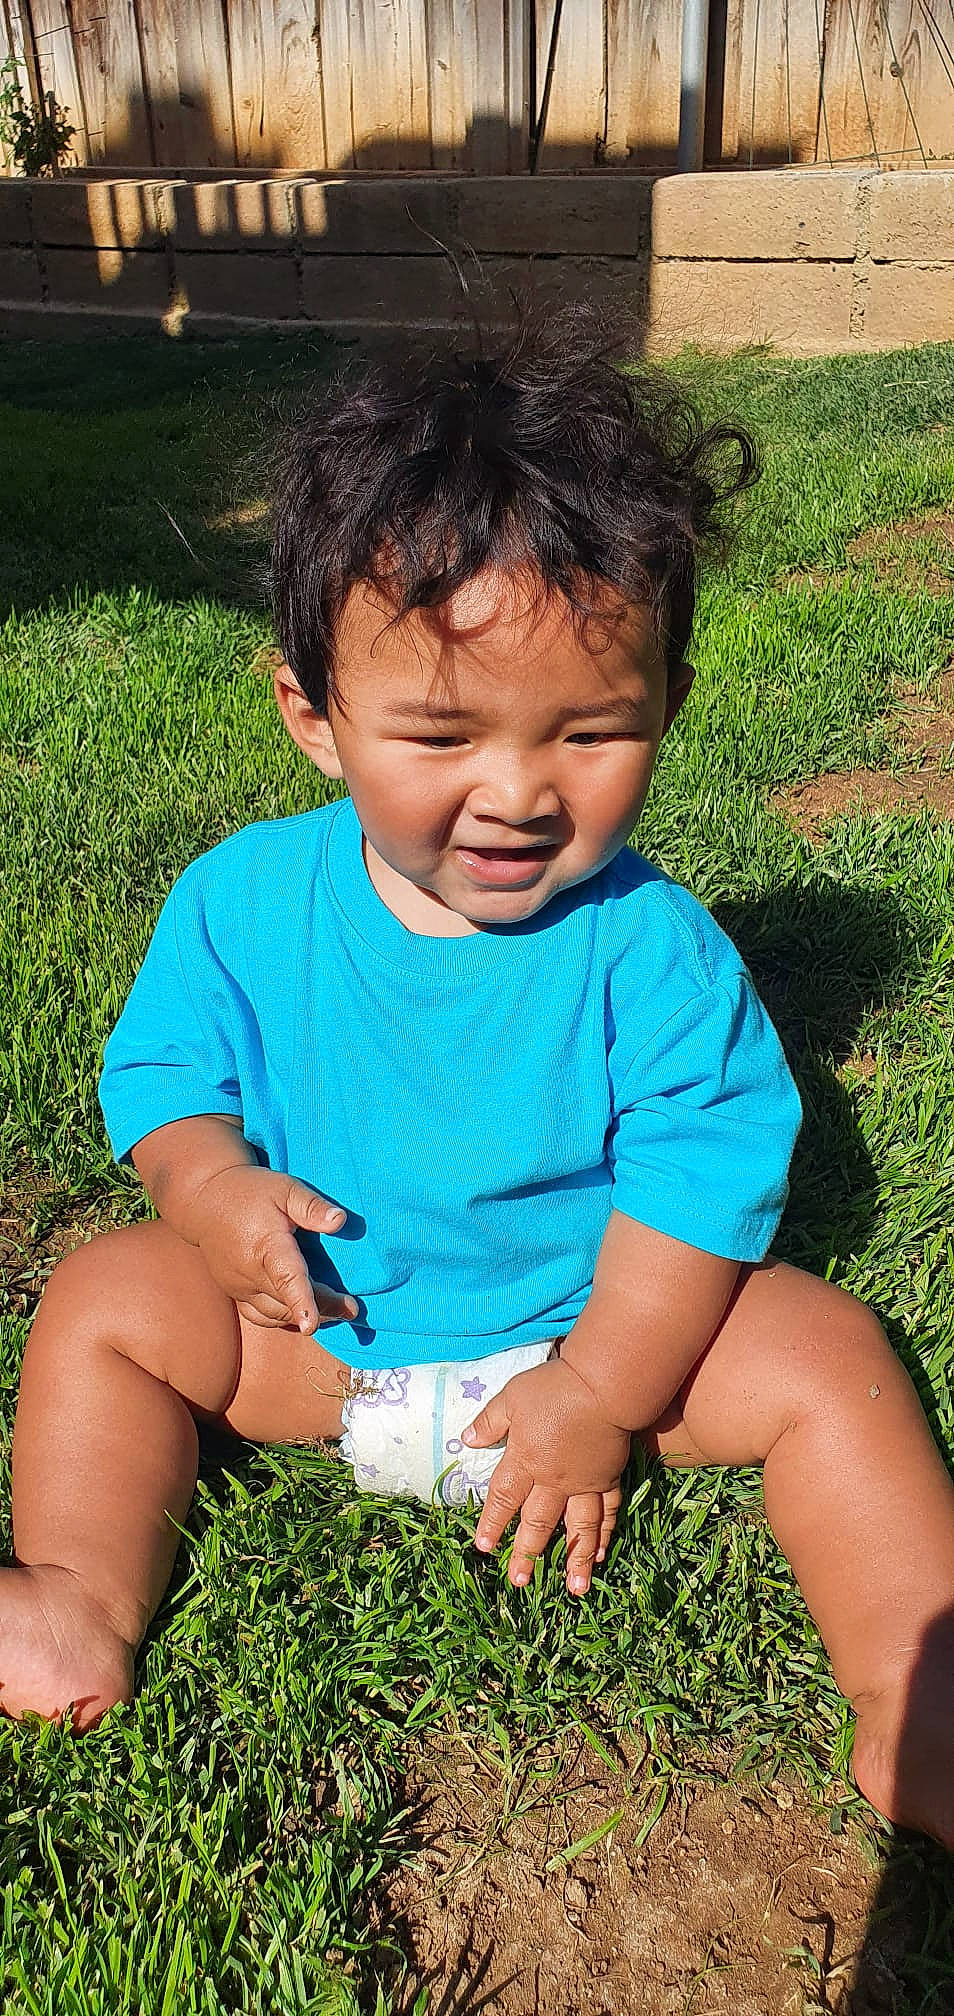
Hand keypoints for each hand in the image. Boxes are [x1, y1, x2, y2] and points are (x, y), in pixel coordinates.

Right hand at [182, 1164, 357, 1331]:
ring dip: (304, 1316)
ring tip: (336, 1312)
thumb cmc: (251, 1191)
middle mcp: (250, 1271)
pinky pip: (261, 1316)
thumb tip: (340, 1221)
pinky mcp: (235, 1293)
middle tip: (352, 1308)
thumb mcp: (285, 1188)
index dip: (301, 1301)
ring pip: (275, 1314)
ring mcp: (239, 1286)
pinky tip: (302, 1312)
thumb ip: (311, 1206)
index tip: (311, 1324)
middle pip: (288, 1301)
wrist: (206, 1200)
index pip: (286, 1278)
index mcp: (266, 1244)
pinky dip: (283, 1318)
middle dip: (322, 1309)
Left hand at [462, 1357, 629, 1595]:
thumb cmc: (554, 1389)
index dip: (492, 1523)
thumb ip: (490, 1421)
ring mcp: (584, 1483)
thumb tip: (468, 1439)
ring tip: (574, 1589)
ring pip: (576, 1528)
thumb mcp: (512, 1398)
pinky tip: (602, 1553)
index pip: (503, 1498)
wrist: (602, 1386)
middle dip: (527, 1553)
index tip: (483, 1546)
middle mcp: (553, 1480)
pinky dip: (604, 1533)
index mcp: (526, 1460)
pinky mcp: (608, 1478)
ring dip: (574, 1559)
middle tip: (519, 1581)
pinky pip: (606, 1512)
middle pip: (537, 1522)